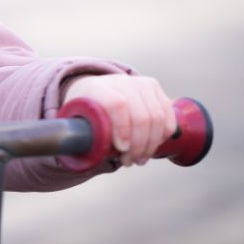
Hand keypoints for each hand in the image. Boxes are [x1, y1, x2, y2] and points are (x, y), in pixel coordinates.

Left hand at [62, 74, 176, 165]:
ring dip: (151, 144)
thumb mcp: (75, 122)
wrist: (95, 91)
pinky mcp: (155, 88)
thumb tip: (82, 155)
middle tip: (129, 161)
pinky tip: (151, 147)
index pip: (118, 105)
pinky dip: (162, 136)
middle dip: (139, 145)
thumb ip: (79, 137)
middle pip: (142, 115)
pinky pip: (167, 116)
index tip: (121, 149)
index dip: (123, 129)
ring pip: (158, 118)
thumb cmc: (85, 114)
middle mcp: (121, 82)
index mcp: (97, 88)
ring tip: (139, 159)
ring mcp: (140, 83)